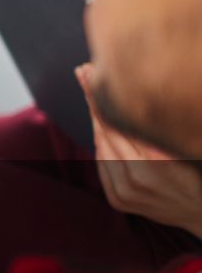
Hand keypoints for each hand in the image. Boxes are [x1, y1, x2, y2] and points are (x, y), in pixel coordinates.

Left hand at [78, 63, 201, 234]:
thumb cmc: (200, 175)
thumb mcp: (185, 149)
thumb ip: (159, 130)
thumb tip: (134, 97)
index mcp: (157, 162)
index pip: (119, 121)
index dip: (102, 96)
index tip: (90, 72)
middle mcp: (136, 178)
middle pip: (105, 131)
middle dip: (94, 101)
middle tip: (83, 73)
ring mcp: (124, 192)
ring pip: (101, 146)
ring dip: (96, 120)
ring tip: (91, 93)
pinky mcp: (117, 200)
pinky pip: (102, 164)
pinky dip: (101, 144)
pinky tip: (101, 126)